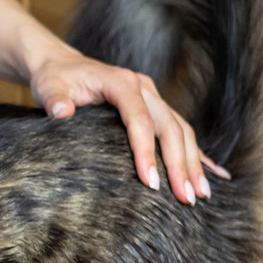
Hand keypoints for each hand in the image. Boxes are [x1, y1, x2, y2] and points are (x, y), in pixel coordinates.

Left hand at [28, 47, 228, 204]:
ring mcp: (152, 97)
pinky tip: (214, 174)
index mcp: (121, 83)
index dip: (146, 152)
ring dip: (193, 162)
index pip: (139, 120)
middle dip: (180, 164)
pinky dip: (196, 153)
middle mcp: (143, 88)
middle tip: (185, 197)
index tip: (150, 183)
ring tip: (201, 194)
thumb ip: (55, 99)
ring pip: (181, 130)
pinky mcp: (154, 108)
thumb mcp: (49, 86)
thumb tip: (61, 111)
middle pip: (170, 127)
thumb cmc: (55, 78)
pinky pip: (180, 132)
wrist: (62, 65)